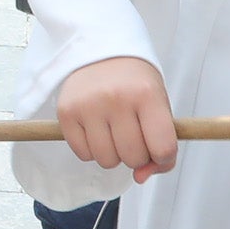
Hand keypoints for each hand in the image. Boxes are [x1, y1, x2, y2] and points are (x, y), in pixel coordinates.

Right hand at [54, 54, 177, 181]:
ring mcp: (89, 106)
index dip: (163, 158)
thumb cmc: (135, 83)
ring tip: (113, 130)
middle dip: (137, 155)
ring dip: (113, 154)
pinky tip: (96, 128)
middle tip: (133, 133)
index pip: (163, 148)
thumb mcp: (158, 105)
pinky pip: (83, 155)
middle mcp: (116, 99)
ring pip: (107, 161)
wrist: (101, 50)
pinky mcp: (66, 113)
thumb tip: (140, 178)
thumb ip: (161, 145)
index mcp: (147, 94)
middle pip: (133, 158)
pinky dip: (92, 149)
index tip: (158, 150)